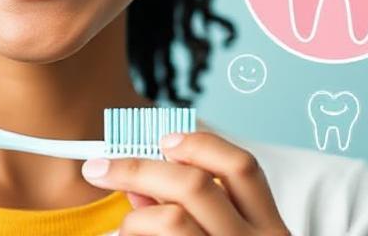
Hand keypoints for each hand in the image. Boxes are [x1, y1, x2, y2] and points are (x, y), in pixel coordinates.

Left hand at [80, 131, 289, 234]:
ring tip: (126, 231)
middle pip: (194, 184)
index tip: (163, 140)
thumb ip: (189, 213)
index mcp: (270, 229)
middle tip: (97, 168)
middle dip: (137, 167)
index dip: (200, 144)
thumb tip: (138, 186)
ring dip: (134, 218)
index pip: (241, 167)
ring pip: (169, 219)